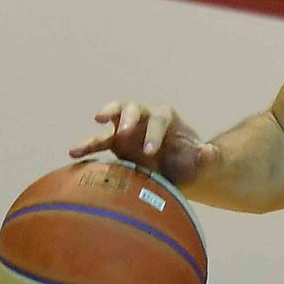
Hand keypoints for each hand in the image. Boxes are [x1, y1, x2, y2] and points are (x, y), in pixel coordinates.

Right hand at [68, 100, 217, 184]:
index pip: (160, 118)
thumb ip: (208, 158)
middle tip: (125, 132)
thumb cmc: (190, 166)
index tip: (150, 151)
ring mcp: (129, 129)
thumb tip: (209, 151)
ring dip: (107, 117)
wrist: (177, 175)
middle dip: (130, 118)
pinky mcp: (115, 144)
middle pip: (136, 108)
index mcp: (169, 120)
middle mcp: (147, 119)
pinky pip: (98, 142)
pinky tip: (74, 154)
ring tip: (98, 122)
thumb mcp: (202, 164)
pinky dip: (87, 146)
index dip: (154, 132)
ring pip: (115, 116)